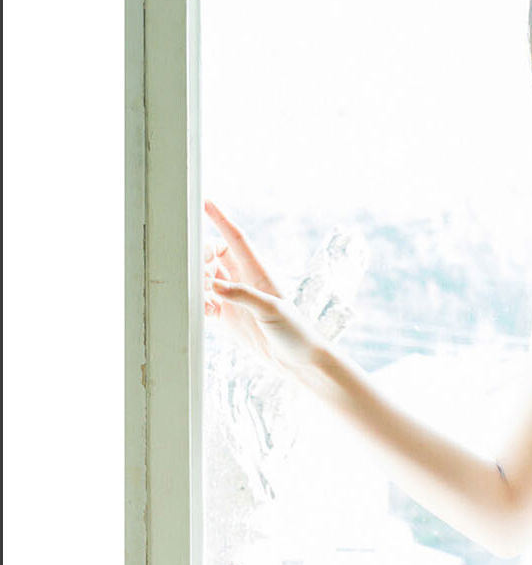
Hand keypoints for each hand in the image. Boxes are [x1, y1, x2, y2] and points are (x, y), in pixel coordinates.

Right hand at [203, 199, 328, 381]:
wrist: (300, 362)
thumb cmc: (295, 332)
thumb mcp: (271, 310)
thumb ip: (242, 295)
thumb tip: (213, 285)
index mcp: (257, 272)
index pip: (235, 238)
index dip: (220, 219)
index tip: (205, 202)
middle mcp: (244, 281)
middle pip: (214, 256)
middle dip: (201, 258)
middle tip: (199, 274)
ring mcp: (235, 298)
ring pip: (206, 278)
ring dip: (198, 282)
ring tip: (204, 296)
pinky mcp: (229, 317)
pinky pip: (205, 302)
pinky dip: (199, 303)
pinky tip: (204, 312)